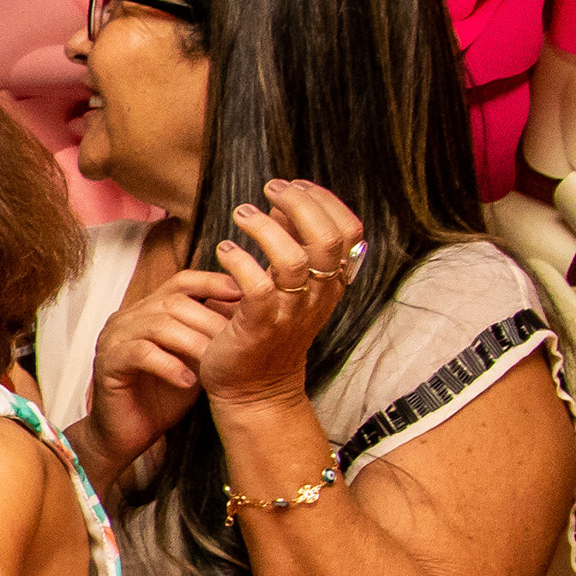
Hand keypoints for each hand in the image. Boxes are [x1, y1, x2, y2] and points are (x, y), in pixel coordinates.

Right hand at [82, 266, 240, 480]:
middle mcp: (128, 318)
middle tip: (237, 340)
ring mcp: (114, 338)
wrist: (128, 435)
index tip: (245, 296)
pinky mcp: (107, 362)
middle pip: (173, 302)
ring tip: (216, 363)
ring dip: (193, 343)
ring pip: (158, 325)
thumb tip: (253, 315)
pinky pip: (141, 353)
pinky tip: (188, 381)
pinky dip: (169, 366)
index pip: (182, 281)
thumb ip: (211, 336)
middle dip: (209, 321)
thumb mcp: (195, 359)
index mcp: (148, 310)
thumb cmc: (164, 397)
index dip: (213, 283)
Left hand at [192, 180, 364, 408]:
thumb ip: (288, 244)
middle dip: (299, 205)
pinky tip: (226, 249)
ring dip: (265, 229)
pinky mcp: (259, 327)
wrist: (254, 390)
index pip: (349, 233)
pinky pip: (257, 287)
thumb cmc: (267, 330)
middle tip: (270, 189)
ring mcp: (290, 312)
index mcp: (330, 283)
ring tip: (242, 213)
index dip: (326, 202)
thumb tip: (282, 203)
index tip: (296, 185)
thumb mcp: (288, 286)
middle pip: (327, 240)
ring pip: (293, 260)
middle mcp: (317, 296)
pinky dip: (241, 262)